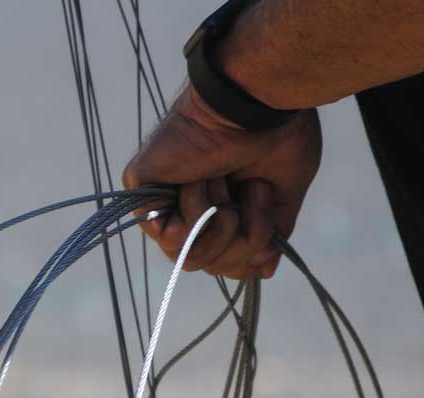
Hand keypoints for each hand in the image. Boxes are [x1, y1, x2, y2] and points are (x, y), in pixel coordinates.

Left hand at [122, 84, 321, 278]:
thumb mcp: (281, 195)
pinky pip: (171, 238)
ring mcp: (162, 203)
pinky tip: (203, 180)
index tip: (270, 220)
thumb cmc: (276, 133)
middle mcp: (187, 210)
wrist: (259, 101)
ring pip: (189, 259)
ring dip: (222, 225)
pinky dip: (198, 214)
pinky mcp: (142, 192)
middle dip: (242, 240)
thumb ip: (267, 235)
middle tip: (251, 191)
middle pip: (209, 267)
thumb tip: (264, 270)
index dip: (250, 257)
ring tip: (228, 182)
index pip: (225, 264)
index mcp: (217, 208)